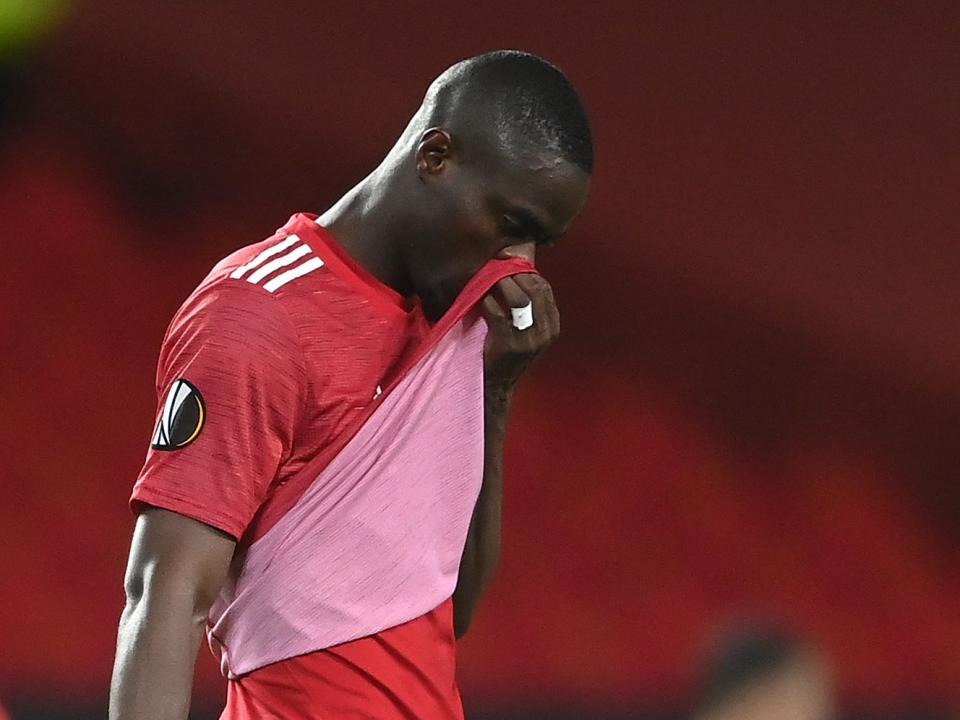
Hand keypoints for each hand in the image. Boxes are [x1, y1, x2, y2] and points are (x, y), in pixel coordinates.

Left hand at [481, 273, 559, 400]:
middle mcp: (545, 332)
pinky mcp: (509, 346)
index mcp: (552, 326)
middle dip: (515, 273)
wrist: (498, 384)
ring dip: (503, 284)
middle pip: (535, 290)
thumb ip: (528, 305)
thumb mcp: (527, 329)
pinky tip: (482, 298)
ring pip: (520, 300)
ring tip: (490, 277)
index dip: (527, 271)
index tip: (511, 260)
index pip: (544, 288)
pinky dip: (489, 303)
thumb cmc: (508, 351)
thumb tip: (517, 268)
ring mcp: (529, 340)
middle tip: (498, 263)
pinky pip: (499, 315)